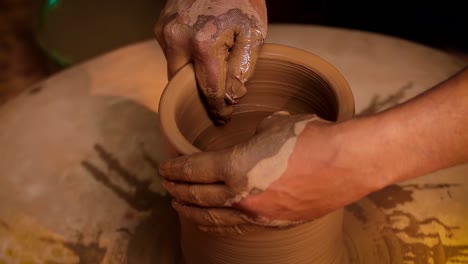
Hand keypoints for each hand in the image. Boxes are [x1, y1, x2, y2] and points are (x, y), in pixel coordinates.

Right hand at [154, 0, 267, 123]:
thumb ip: (243, 68)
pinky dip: (186, 58)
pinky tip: (202, 52)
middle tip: (217, 101)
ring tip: (212, 71)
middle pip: (184, 84)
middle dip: (198, 94)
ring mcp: (164, 32)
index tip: (222, 119)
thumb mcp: (254, 32)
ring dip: (191, 75)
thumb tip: (231, 95)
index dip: (217, 109)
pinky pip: (172, 53)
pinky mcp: (160, 26)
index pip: (209, 91)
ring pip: (175, 69)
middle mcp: (177, 40)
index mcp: (203, 45)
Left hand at [159, 112, 382, 233]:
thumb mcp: (273, 126)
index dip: (175, 168)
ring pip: (214, 217)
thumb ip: (251, 139)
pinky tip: (214, 218)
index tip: (165, 167)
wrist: (347, 162)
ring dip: (192, 211)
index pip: (193, 170)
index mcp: (234, 167)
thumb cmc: (311, 138)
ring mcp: (257, 213)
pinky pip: (237, 224)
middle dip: (177, 190)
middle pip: (198, 196)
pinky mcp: (275, 222)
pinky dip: (219, 221)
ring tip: (180, 206)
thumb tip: (248, 144)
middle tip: (167, 185)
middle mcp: (241, 195)